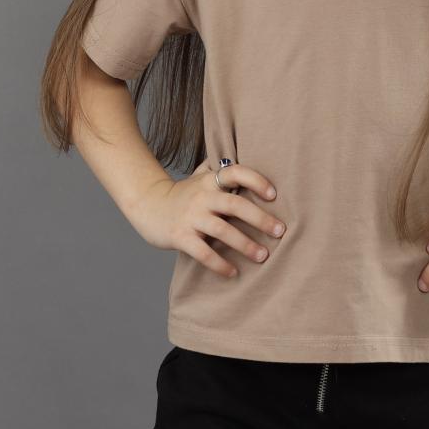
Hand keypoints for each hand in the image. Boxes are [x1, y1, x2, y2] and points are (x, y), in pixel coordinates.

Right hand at [137, 162, 286, 278]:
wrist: (147, 205)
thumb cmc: (182, 194)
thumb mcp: (200, 178)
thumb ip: (221, 171)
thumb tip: (249, 156)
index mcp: (210, 181)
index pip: (235, 172)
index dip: (256, 181)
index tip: (273, 195)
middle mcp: (202, 196)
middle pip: (235, 205)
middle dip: (260, 219)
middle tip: (280, 232)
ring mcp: (191, 217)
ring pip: (222, 230)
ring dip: (245, 245)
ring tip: (263, 256)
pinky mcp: (180, 236)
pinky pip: (203, 252)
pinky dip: (219, 264)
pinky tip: (233, 273)